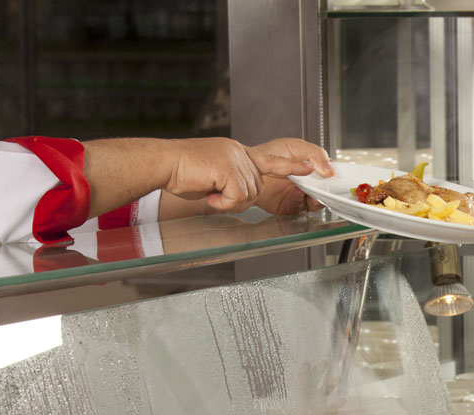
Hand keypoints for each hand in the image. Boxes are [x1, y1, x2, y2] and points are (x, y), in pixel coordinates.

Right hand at [163, 137, 318, 212]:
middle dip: (237, 200)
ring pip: (248, 195)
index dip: (291, 166)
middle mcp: (239, 153)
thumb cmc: (182, 172)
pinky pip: (237, 197)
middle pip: (257, 190)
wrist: (163, 163)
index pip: (270, 160)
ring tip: (208, 191)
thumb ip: (232, 181)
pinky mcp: (229, 168)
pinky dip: (222, 203)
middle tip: (215, 195)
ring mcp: (235, 158)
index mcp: (237, 152)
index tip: (311, 167)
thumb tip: (240, 195)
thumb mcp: (214, 176)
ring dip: (228, 202)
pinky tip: (208, 194)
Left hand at [250, 138, 334, 213]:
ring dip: (321, 197)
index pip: (333, 171)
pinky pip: (306, 208)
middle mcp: (311, 181)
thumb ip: (314, 154)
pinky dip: (307, 203)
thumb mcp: (294, 146)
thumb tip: (329, 170)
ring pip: (321, 200)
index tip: (342, 176)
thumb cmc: (267, 154)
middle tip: (332, 187)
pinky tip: (305, 195)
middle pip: (329, 189)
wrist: (247, 169)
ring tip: (317, 192)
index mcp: (314, 165)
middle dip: (332, 189)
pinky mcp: (294, 206)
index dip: (340, 175)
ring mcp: (303, 194)